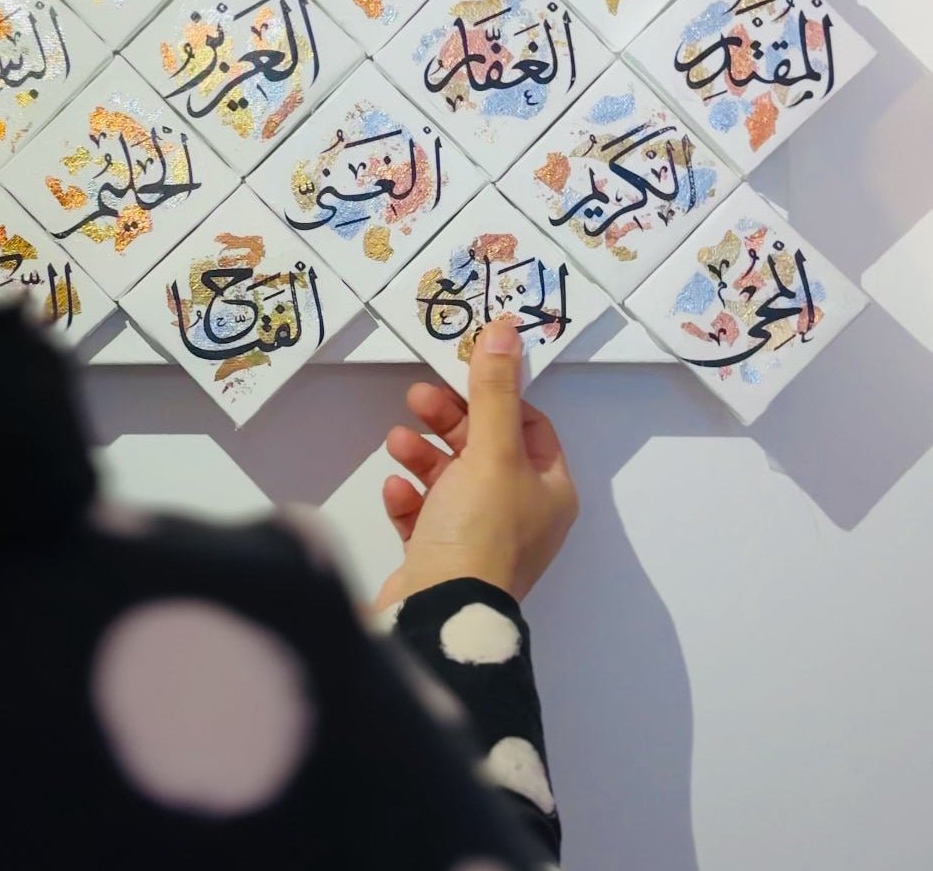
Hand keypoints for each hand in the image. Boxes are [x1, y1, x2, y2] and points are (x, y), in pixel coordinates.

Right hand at [374, 320, 577, 609]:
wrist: (440, 616)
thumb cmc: (479, 532)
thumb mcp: (492, 451)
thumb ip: (494, 390)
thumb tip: (506, 330)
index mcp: (548, 490)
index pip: (530, 426)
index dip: (495, 399)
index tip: (461, 378)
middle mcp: (520, 515)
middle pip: (484, 448)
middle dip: (448, 421)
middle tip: (416, 399)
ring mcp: (479, 539)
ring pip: (450, 479)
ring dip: (423, 455)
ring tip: (397, 442)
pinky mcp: (440, 560)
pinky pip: (425, 515)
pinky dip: (410, 498)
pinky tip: (396, 491)